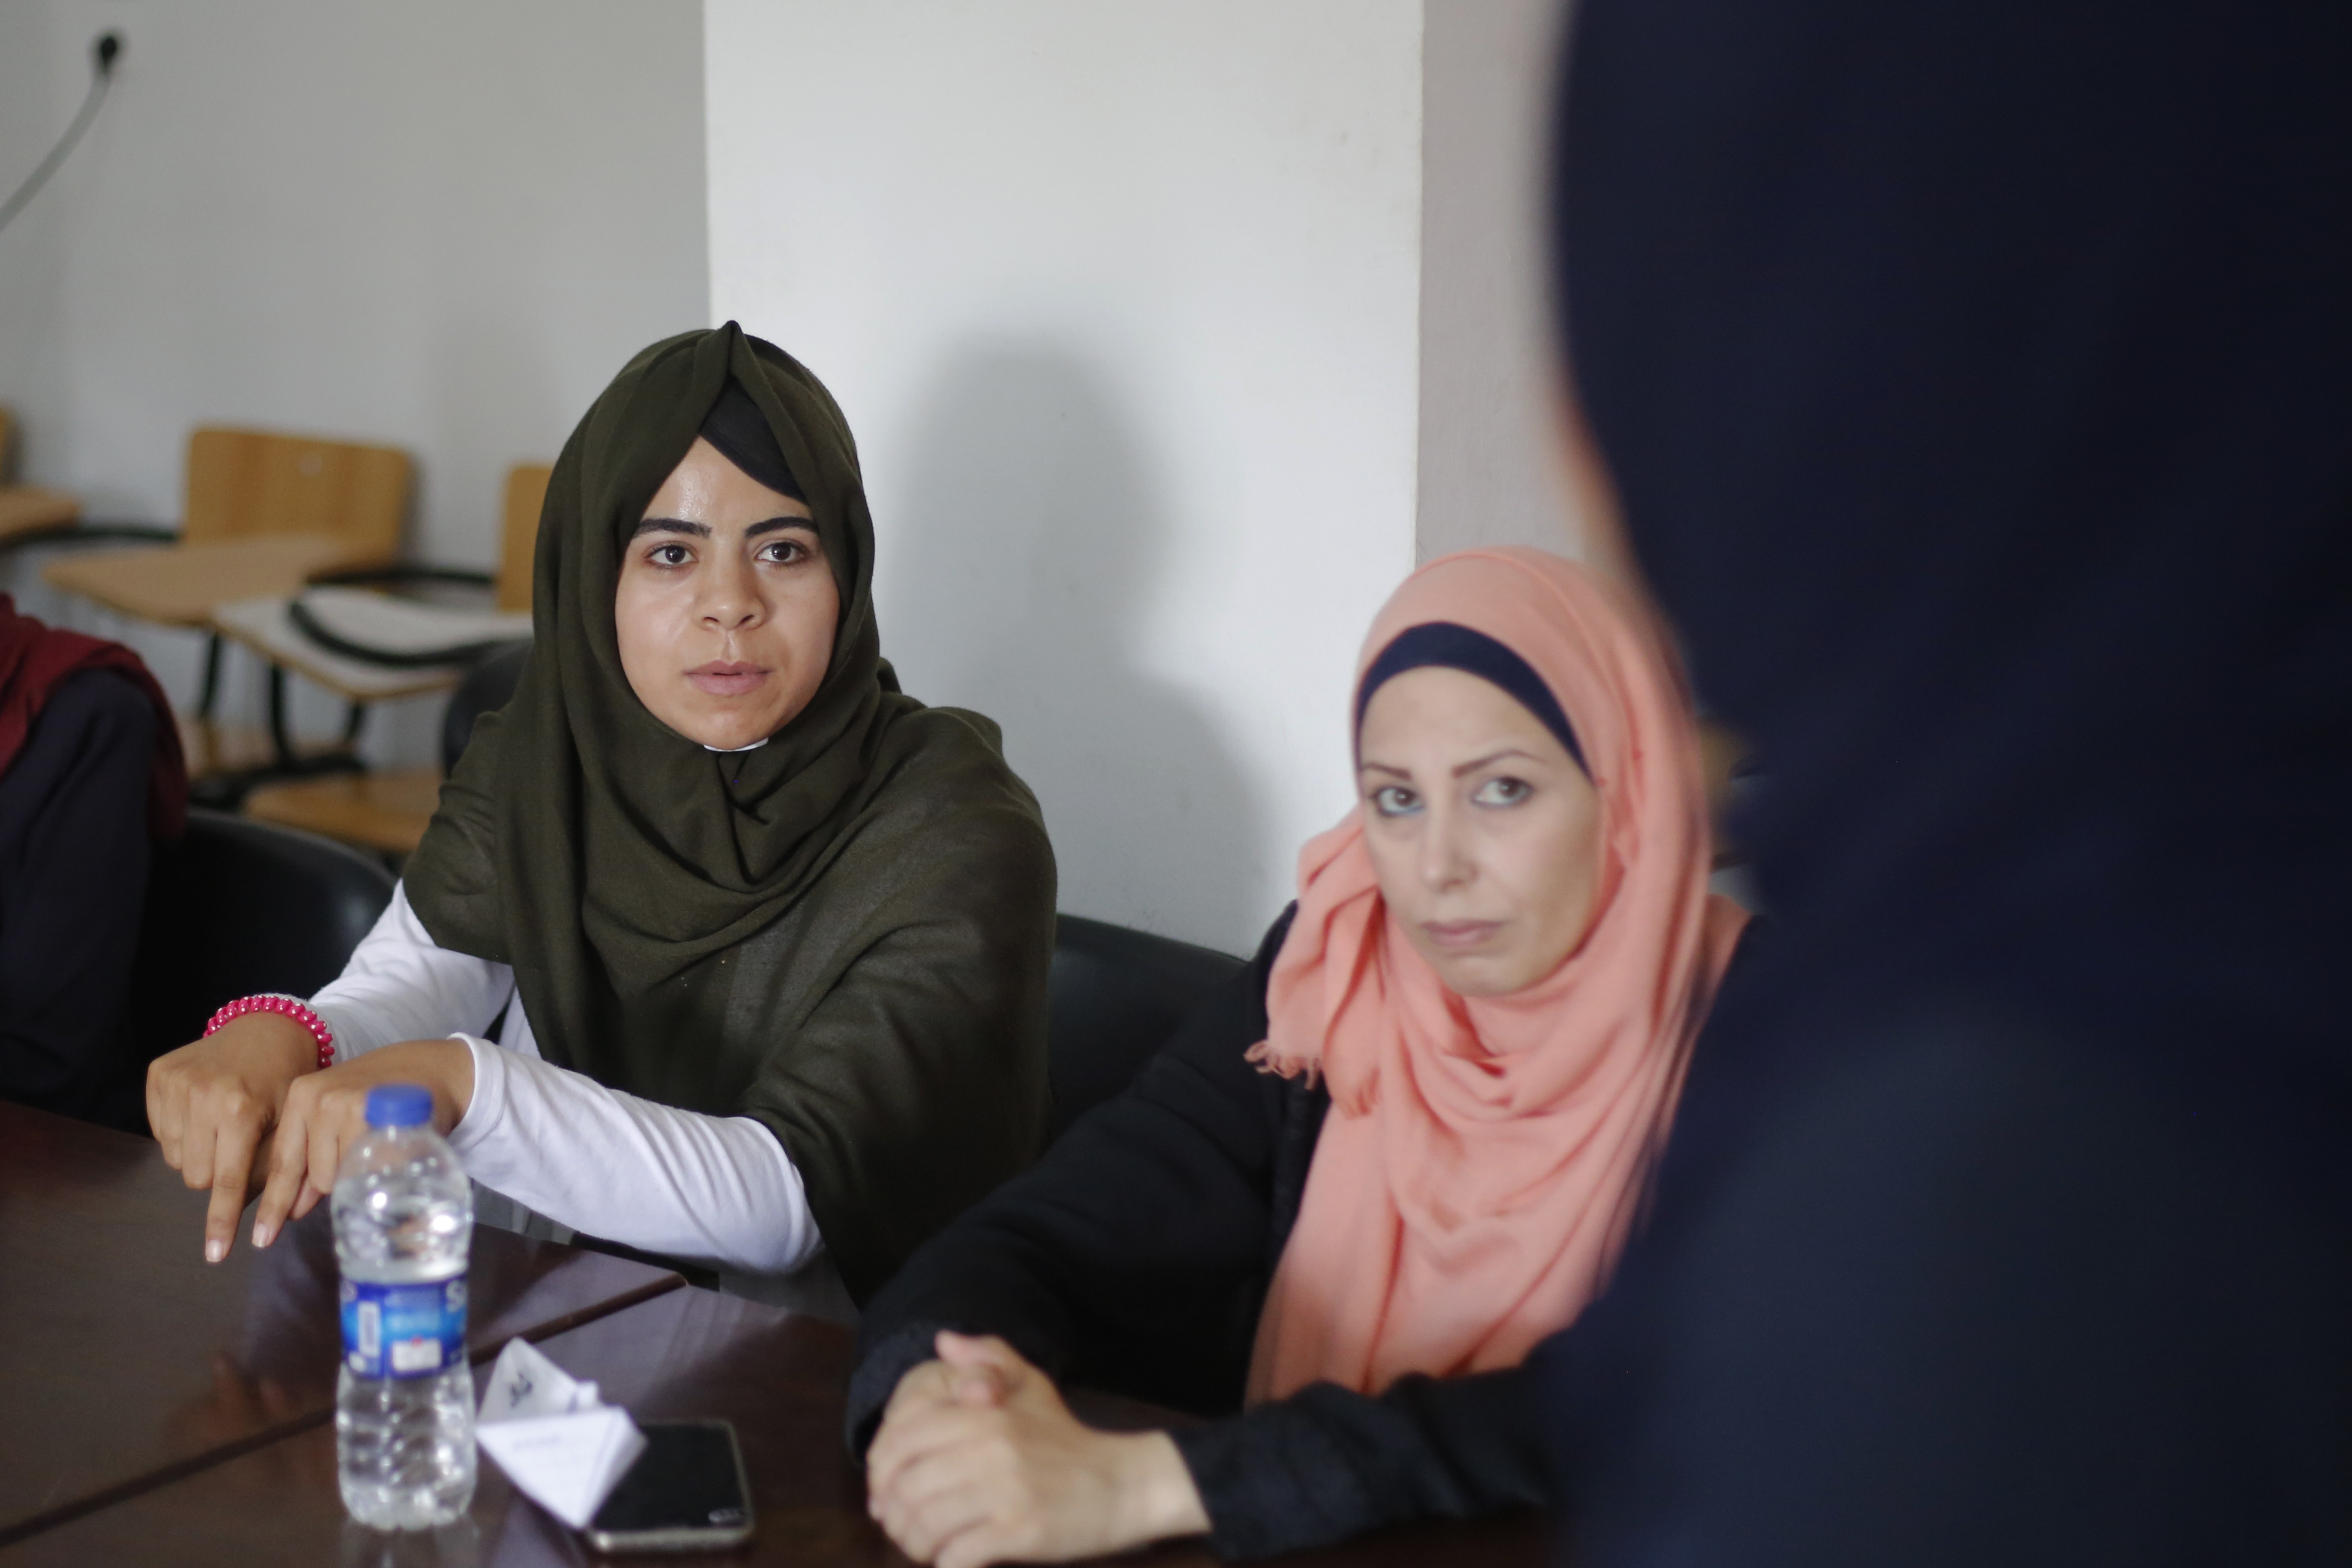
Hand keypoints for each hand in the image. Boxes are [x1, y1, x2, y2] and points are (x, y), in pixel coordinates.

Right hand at [148, 1013, 319, 1262]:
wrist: (267, 1028)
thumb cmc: (285, 1080)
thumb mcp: (291, 1123)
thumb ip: (274, 1169)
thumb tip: (264, 1220)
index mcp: (240, 1108)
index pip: (226, 1180)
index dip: (221, 1220)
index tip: (216, 1253)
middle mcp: (202, 1095)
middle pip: (196, 1176)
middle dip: (217, 1174)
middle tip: (237, 1149)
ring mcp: (175, 1083)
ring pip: (175, 1157)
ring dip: (198, 1153)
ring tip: (222, 1127)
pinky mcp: (158, 1074)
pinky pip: (160, 1132)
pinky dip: (181, 1132)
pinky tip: (204, 1111)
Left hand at [248, 1040, 474, 1251]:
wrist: (434, 1067)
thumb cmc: (383, 1096)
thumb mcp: (338, 1115)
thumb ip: (314, 1156)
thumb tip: (293, 1209)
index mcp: (300, 1097)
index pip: (283, 1162)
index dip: (274, 1204)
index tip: (263, 1237)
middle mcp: (317, 1099)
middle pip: (317, 1177)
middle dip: (339, 1180)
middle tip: (366, 1154)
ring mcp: (347, 1105)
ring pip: (341, 1178)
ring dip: (360, 1176)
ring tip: (381, 1145)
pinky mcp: (380, 1116)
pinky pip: (369, 1170)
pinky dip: (381, 1171)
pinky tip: (394, 1150)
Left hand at [865, 1332, 1208, 1567]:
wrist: (1122, 1484)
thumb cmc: (1067, 1439)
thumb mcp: (1032, 1384)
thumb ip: (988, 1356)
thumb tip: (941, 1340)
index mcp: (984, 1413)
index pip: (902, 1438)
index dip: (879, 1470)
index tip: (882, 1491)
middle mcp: (989, 1447)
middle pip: (906, 1486)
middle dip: (892, 1513)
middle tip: (897, 1525)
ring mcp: (1004, 1490)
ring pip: (925, 1523)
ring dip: (913, 1543)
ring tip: (922, 1546)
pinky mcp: (1019, 1531)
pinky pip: (956, 1555)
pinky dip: (944, 1564)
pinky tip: (950, 1561)